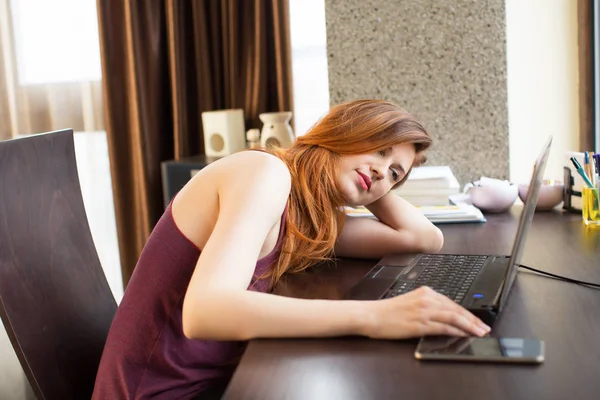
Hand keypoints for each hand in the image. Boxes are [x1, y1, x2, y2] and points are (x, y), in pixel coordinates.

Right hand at [365, 286, 490, 338]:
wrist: (372, 315)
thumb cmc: (388, 311)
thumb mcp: (410, 302)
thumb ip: (427, 306)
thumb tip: (444, 316)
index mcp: (425, 292)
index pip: (452, 303)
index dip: (467, 312)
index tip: (477, 320)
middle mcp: (426, 299)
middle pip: (456, 309)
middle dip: (473, 319)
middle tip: (484, 327)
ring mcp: (423, 311)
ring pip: (453, 318)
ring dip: (469, 326)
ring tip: (479, 332)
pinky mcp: (419, 323)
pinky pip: (443, 327)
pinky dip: (455, 331)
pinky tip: (463, 335)